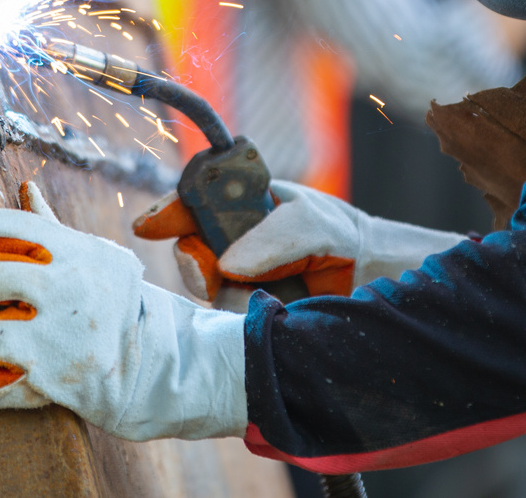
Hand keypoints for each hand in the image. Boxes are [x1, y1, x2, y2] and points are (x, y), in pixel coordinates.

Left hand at [0, 182, 246, 440]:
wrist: (157, 363)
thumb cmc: (113, 300)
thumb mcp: (92, 255)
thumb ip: (51, 226)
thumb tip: (25, 187)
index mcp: (72, 251)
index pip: (10, 225)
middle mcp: (68, 287)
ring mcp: (63, 335)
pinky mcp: (59, 380)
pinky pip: (1, 388)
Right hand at [133, 180, 466, 300]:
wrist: (377, 283)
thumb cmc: (342, 238)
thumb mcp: (311, 224)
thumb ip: (271, 238)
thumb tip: (227, 264)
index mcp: (242, 207)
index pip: (192, 204)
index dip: (167, 213)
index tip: (148, 225)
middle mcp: (233, 244)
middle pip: (190, 252)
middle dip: (195, 262)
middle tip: (210, 271)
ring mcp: (239, 281)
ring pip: (208, 292)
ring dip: (229, 296)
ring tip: (272, 293)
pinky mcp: (248, 316)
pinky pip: (227, 321)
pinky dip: (241, 321)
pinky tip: (270, 314)